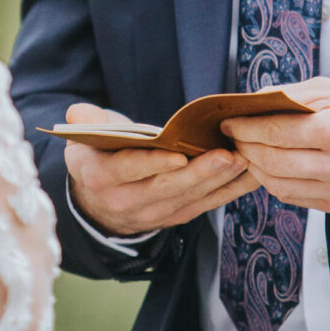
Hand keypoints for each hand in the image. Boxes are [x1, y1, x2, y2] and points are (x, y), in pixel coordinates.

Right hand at [63, 102, 259, 236]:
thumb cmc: (98, 157)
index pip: (127, 170)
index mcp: (101, 177)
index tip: (178, 155)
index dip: (152, 164)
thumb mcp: (83, 139)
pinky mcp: (176, 217)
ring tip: (244, 160)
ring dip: (219, 180)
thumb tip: (79, 113)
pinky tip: (250, 175)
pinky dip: (229, 191)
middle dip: (199, 172)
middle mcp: (127, 201)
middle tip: (227, 155)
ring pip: (190, 198)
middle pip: (167, 188)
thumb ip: (85, 122)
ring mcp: (154, 214)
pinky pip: (205, 205)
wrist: (98, 204)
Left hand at [221, 78, 329, 216]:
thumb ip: (290, 95)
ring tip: (248, 152)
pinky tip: (270, 168)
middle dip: (245, 149)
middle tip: (233, 138)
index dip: (244, 128)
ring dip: (257, 169)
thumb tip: (251, 102)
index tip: (229, 122)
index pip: (274, 132)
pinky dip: (277, 183)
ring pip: (279, 186)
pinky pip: (297, 198)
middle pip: (272, 162)